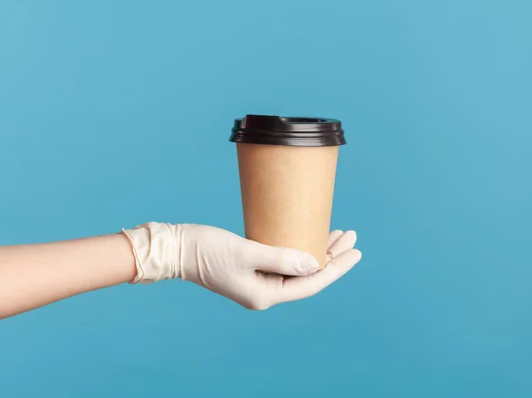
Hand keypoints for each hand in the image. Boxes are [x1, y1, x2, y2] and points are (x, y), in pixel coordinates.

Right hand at [122, 223, 360, 309]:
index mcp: (266, 295)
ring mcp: (259, 281)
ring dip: (318, 251)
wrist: (176, 249)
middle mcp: (265, 292)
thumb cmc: (206, 250)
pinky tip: (310, 237)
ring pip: (299, 268)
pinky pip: (286, 261)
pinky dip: (300, 248)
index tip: (355, 251)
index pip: (311, 283)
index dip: (336, 268)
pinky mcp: (253, 268)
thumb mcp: (246, 252)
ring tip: (339, 235)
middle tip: (352, 237)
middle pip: (309, 276)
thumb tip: (315, 265)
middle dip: (332, 257)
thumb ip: (282, 258)